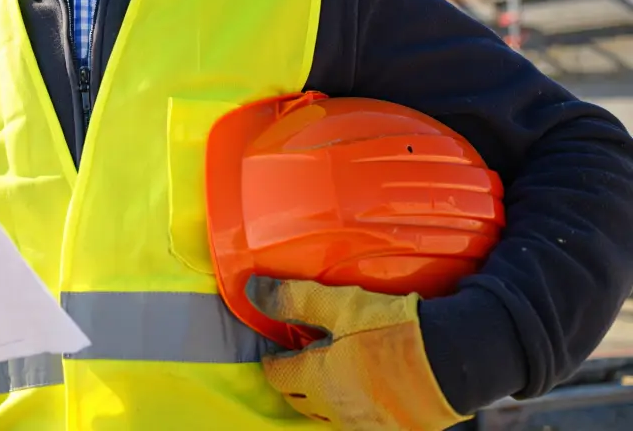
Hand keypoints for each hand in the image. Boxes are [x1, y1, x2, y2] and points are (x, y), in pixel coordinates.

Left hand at [246, 277, 468, 430]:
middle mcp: (337, 410)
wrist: (456, 359)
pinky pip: (362, 424)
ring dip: (323, 398)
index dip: (273, 361)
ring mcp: (366, 425)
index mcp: (318, 379)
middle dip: (294, 382)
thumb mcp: (340, 305)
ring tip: (330, 375)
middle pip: (301, 400)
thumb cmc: (393, 329)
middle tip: (299, 361)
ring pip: (330, 416)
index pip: (278, 376)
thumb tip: (251, 290)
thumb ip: (293, 299)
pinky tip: (365, 390)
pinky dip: (354, 409)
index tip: (275, 350)